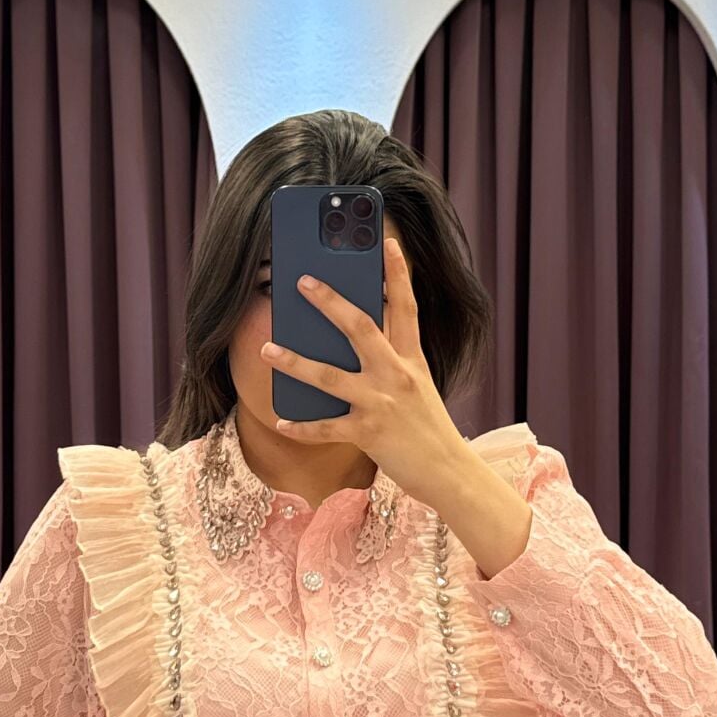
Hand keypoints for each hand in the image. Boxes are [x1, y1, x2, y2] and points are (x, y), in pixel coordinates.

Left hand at [259, 236, 469, 511]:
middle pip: (360, 328)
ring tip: (267, 348)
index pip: (406, 307)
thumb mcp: (419, 386)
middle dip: (329, 301)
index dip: (398, 274)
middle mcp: (397, 375)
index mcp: (412, 360)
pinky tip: (280, 419)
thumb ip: (393, 360)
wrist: (450, 472)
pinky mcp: (368, 434)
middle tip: (302, 280)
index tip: (387, 243)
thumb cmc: (429, 428)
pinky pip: (326, 428)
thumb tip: (356, 336)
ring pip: (330, 376)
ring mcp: (382, 403)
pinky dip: (301, 425)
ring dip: (294, 361)